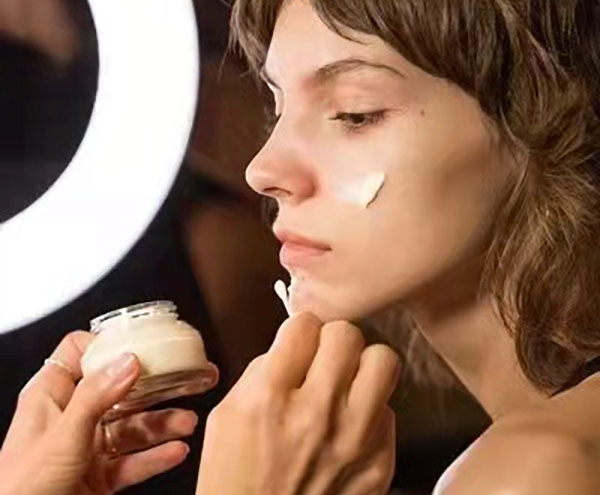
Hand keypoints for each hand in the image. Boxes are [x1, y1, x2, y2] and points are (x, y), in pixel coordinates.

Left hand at [0, 331, 198, 494]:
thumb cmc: (19, 488)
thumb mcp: (62, 436)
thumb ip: (96, 397)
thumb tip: (127, 361)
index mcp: (51, 396)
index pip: (80, 353)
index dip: (109, 345)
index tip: (143, 345)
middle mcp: (70, 417)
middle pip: (118, 390)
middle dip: (153, 387)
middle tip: (181, 380)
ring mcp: (86, 447)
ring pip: (131, 427)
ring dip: (161, 424)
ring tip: (186, 422)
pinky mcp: (99, 476)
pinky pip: (133, 461)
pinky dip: (156, 457)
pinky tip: (174, 451)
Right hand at [197, 313, 399, 494]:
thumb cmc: (236, 479)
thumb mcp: (227, 415)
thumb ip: (263, 371)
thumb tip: (296, 344)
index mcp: (270, 397)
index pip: (305, 324)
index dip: (300, 330)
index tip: (299, 342)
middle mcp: (317, 414)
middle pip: (347, 334)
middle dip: (332, 341)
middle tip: (324, 359)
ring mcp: (354, 440)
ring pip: (383, 361)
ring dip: (361, 366)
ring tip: (346, 383)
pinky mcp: (380, 463)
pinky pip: (389, 410)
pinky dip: (370, 412)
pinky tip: (350, 427)